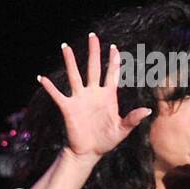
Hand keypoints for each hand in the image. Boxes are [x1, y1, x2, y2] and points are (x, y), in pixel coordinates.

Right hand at [37, 33, 152, 162]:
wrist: (89, 152)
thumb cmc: (107, 140)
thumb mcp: (122, 130)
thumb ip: (133, 119)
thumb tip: (148, 110)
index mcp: (108, 96)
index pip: (111, 73)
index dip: (114, 60)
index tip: (114, 47)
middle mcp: (93, 93)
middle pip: (93, 67)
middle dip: (93, 52)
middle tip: (93, 36)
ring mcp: (79, 99)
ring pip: (74, 75)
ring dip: (70, 61)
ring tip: (65, 47)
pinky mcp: (68, 108)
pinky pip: (57, 95)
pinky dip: (50, 87)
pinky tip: (42, 78)